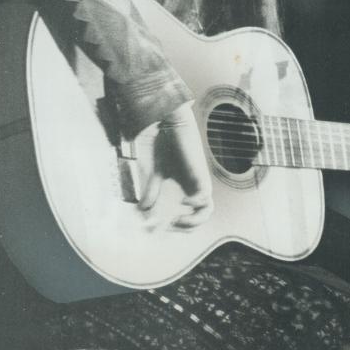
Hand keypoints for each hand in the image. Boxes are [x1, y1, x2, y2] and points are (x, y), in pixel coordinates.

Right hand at [136, 104, 213, 228]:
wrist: (172, 123)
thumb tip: (142, 210)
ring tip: (177, 218)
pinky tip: (183, 200)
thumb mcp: (157, 172)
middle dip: (186, 226)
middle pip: (202, 216)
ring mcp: (200, 181)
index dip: (180, 225)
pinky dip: (194, 203)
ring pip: (207, 210)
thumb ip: (152, 190)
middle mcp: (196, 187)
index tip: (163, 226)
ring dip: (193, 220)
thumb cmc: (167, 144)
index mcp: (188, 187)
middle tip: (170, 225)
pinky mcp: (200, 174)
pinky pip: (204, 196)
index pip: (192, 214)